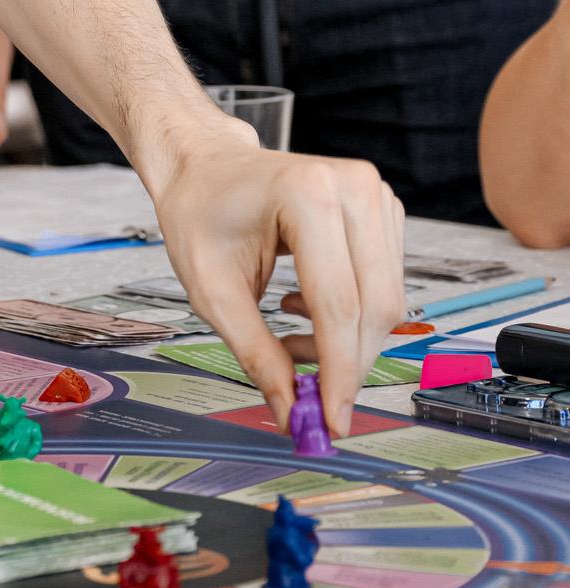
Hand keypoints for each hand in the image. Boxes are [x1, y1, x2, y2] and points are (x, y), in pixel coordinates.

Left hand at [151, 127, 404, 434]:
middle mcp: (353, 187)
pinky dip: (353, 317)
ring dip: (347, 342)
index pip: (337, 303)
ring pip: (386, 301)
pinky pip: (385, 285)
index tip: (331, 421)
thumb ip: (256, 354)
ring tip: (289, 338)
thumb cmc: (200, 213)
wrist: (207, 165)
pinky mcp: (384, 210)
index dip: (338, 371)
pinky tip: (307, 306)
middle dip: (347, 365)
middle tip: (309, 400)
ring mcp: (375, 195)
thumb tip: (291, 414)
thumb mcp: (212, 291)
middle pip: (373, 306)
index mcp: (306, 194)